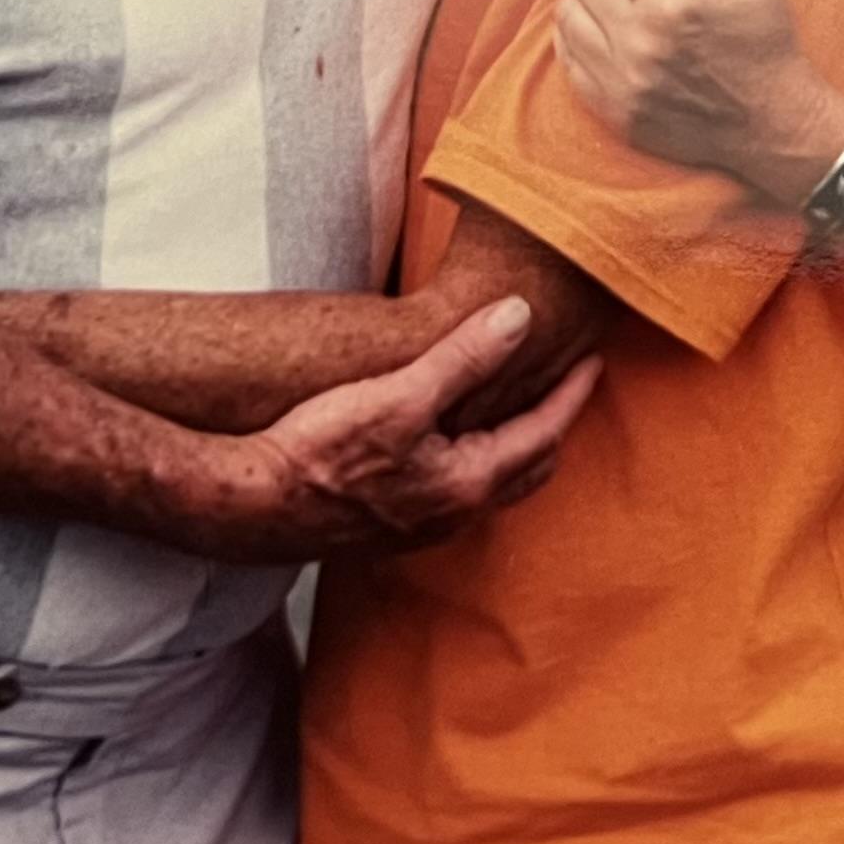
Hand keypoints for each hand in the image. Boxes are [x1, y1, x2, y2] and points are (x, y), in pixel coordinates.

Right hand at [197, 299, 604, 562]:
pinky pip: (455, 490)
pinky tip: (453, 440)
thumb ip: (465, 358)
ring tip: (520, 407)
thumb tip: (519, 318)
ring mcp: (421, 526)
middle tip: (566, 385)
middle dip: (552, 425)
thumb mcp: (400, 395)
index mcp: (468, 484)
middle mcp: (454, 514)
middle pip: (526, 468)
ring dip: (514, 445)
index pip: (544, 433)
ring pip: (491, 483)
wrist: (250, 504)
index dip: (571, 394)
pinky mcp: (389, 524)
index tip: (594, 362)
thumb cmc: (320, 452)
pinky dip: (475, 459)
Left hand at [554, 0, 843, 205]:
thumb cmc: (766, 39)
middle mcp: (640, 42)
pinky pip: (567, 57)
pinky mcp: (614, 111)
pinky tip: (609, 31)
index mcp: (674, 2)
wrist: (773, 124)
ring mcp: (622, 82)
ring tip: (620, 0)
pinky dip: (581, 35)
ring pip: (567, 12)